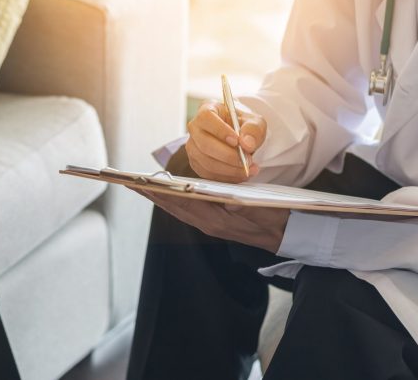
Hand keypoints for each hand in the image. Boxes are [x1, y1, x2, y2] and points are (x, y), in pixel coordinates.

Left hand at [137, 189, 288, 252]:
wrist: (288, 235)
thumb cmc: (273, 216)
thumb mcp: (252, 204)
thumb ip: (228, 198)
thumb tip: (204, 190)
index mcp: (214, 220)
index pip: (179, 202)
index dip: (158, 190)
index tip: (139, 182)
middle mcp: (207, 224)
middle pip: (173, 206)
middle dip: (151, 193)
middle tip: (129, 182)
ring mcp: (210, 226)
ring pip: (178, 209)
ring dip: (159, 197)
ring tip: (141, 186)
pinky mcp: (214, 224)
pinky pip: (187, 212)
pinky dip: (174, 202)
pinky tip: (167, 195)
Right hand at [186, 101, 266, 182]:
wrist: (239, 137)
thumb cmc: (243, 125)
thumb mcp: (255, 122)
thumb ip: (253, 130)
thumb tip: (247, 143)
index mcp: (207, 109)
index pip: (206, 118)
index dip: (220, 130)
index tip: (237, 141)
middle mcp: (195, 128)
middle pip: (204, 144)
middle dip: (228, 156)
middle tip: (247, 160)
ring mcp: (193, 146)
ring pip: (206, 162)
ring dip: (229, 169)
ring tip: (249, 168)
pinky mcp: (196, 162)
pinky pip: (208, 174)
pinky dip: (226, 177)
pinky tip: (240, 174)